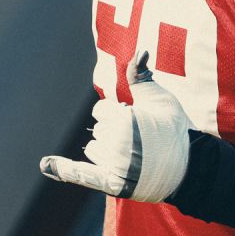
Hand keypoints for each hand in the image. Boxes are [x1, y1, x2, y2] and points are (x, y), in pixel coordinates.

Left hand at [40, 51, 190, 201]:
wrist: (189, 165)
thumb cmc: (174, 128)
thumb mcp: (160, 98)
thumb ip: (141, 77)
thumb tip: (139, 51)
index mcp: (124, 120)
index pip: (101, 112)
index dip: (118, 114)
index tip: (137, 120)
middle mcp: (116, 143)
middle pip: (98, 130)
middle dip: (114, 131)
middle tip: (141, 139)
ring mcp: (114, 166)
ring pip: (93, 150)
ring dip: (107, 150)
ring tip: (135, 154)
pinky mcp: (113, 184)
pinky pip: (81, 174)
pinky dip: (63, 170)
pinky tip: (45, 165)